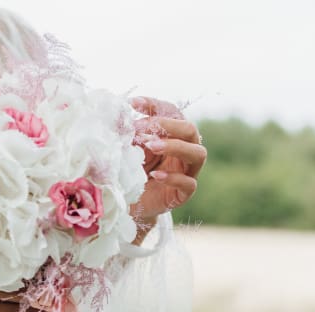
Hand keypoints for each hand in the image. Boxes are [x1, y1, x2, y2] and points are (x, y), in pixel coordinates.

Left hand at [128, 96, 206, 233]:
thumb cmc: (131, 173)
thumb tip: (116, 117)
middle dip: (166, 125)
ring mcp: (187, 172)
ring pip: (197, 153)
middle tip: (140, 128)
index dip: (154, 106)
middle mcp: (184, 150)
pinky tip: (155, 176)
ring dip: (175, 146)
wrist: (130, 204)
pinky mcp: (184, 193)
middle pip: (189, 130)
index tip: (132, 104)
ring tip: (151, 147)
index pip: (171, 113)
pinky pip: (189, 183)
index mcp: (172, 135)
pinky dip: (173, 178)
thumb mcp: (127, 151)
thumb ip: (126, 136)